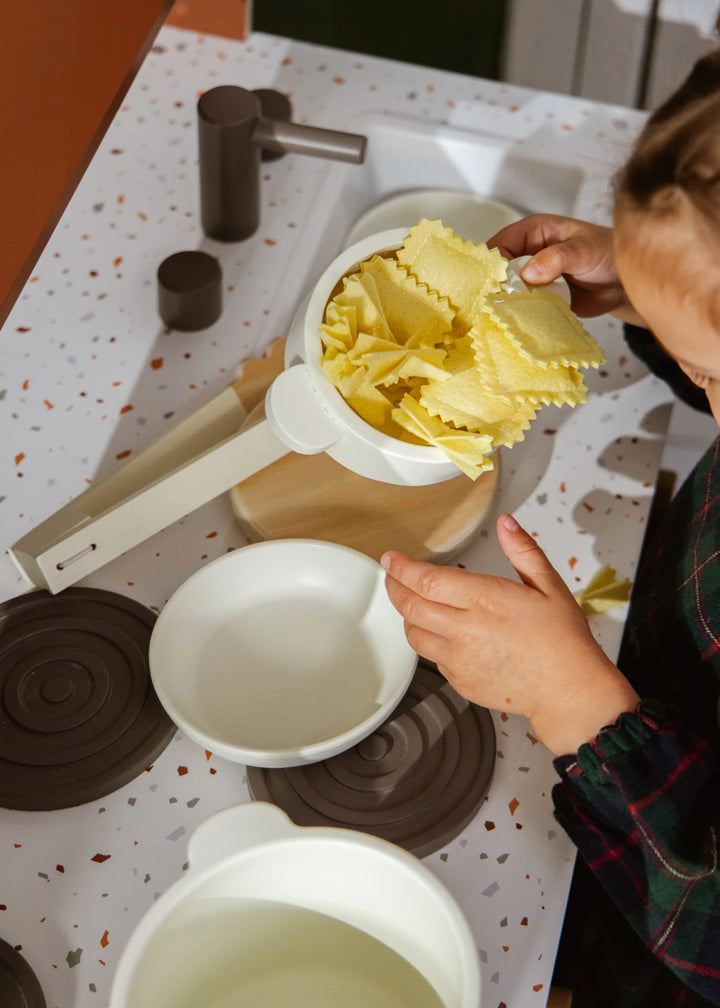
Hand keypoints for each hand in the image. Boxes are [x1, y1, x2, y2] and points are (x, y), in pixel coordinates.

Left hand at [382, 513, 638, 755]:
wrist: (569, 692)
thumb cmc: (563, 641)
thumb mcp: (550, 586)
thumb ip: (523, 551)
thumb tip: (506, 523)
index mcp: (486, 600)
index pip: (427, 580)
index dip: (402, 568)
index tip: (390, 559)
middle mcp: (466, 630)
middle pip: (410, 606)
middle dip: (394, 587)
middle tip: (392, 576)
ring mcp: (459, 659)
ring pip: (414, 635)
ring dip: (409, 616)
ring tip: (415, 603)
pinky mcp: (460, 681)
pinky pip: (432, 658)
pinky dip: (431, 642)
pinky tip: (445, 633)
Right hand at [489, 213, 646, 325]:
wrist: (624, 283)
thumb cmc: (608, 254)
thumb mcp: (584, 250)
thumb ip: (557, 258)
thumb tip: (529, 272)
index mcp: (533, 233)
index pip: (500, 245)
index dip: (492, 263)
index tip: (492, 283)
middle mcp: (527, 255)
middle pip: (499, 271)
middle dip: (495, 287)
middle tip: (494, 305)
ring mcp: (531, 279)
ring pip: (507, 292)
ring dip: (505, 304)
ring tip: (502, 318)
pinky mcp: (538, 299)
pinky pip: (521, 308)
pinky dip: (518, 316)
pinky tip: (515, 324)